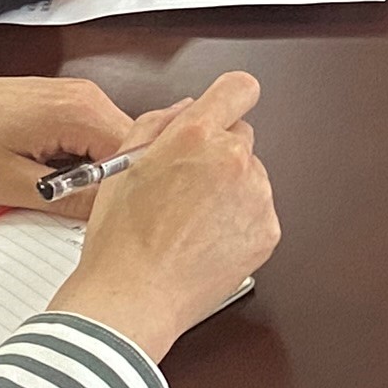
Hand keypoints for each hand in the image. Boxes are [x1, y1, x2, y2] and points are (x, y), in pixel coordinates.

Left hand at [0, 70, 147, 211]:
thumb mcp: (11, 186)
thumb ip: (71, 202)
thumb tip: (113, 216)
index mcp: (82, 111)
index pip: (140, 157)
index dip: (130, 194)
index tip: (112, 221)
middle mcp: (86, 96)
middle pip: (129, 150)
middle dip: (112, 185)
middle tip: (80, 215)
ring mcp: (74, 96)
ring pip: (108, 146)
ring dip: (92, 175)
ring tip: (57, 195)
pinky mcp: (59, 103)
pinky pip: (88, 137)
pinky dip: (76, 162)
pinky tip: (49, 179)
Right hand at [51, 72, 278, 363]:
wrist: (133, 299)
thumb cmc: (120, 240)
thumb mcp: (123, 166)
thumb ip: (158, 124)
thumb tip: (186, 109)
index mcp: (196, 137)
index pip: (239, 88)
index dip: (229, 98)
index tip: (224, 109)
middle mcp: (233, 160)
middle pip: (241, 137)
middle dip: (217, 153)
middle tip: (184, 185)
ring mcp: (256, 196)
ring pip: (250, 176)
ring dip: (228, 190)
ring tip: (188, 222)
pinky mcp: (267, 230)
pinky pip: (257, 212)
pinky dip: (237, 222)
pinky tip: (204, 241)